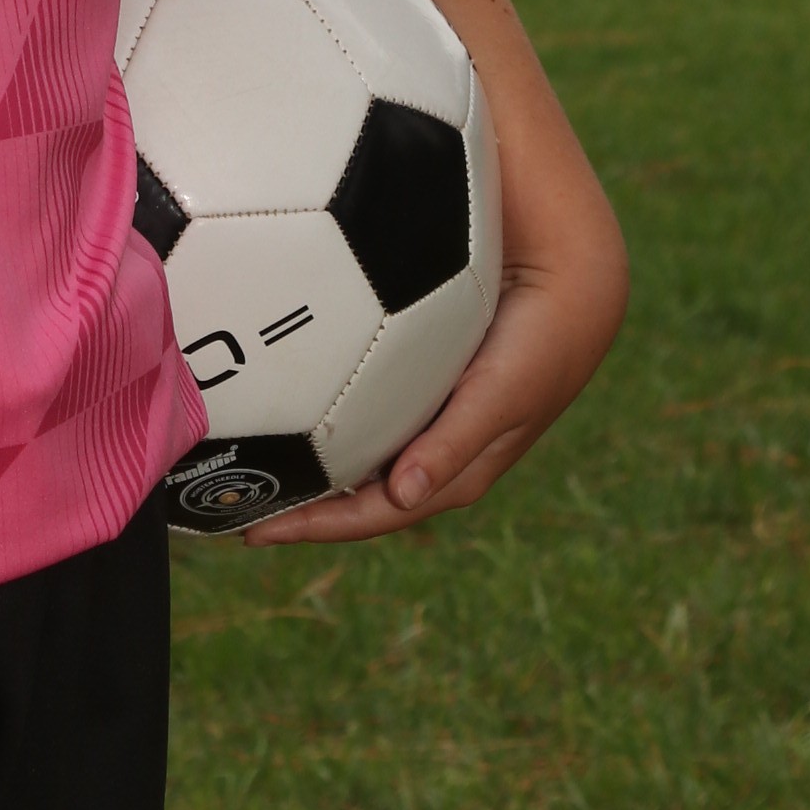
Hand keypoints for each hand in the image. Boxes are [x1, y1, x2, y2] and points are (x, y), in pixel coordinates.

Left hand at [246, 218, 625, 548]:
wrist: (574, 278)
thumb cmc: (541, 344)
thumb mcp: (500, 394)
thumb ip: (454, 442)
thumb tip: (401, 496)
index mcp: (455, 467)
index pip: (377, 512)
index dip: (321, 526)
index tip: (259, 530)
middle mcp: (437, 446)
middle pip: (361, 492)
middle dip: (305, 505)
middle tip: (236, 506)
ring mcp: (430, 413)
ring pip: (360, 452)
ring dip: (312, 464)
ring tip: (250, 463)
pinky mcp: (425, 377)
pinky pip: (367, 408)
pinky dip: (329, 417)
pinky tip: (290, 404)